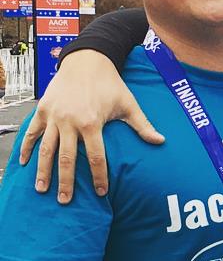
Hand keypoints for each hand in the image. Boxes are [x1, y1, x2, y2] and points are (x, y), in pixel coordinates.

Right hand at [18, 50, 163, 203]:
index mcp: (92, 123)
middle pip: (67, 158)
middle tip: (65, 201)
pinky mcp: (43, 110)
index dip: (99, 177)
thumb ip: (143, 126)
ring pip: (45, 148)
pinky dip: (26, 148)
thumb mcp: (129, 104)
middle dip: (66, 181)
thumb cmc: (110, 83)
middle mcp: (70, 121)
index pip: (96, 157)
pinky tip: (24, 164)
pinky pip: (32, 132)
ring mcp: (54, 116)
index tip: (100, 193)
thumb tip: (161, 141)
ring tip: (42, 189)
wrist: (87, 60)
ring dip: (43, 170)